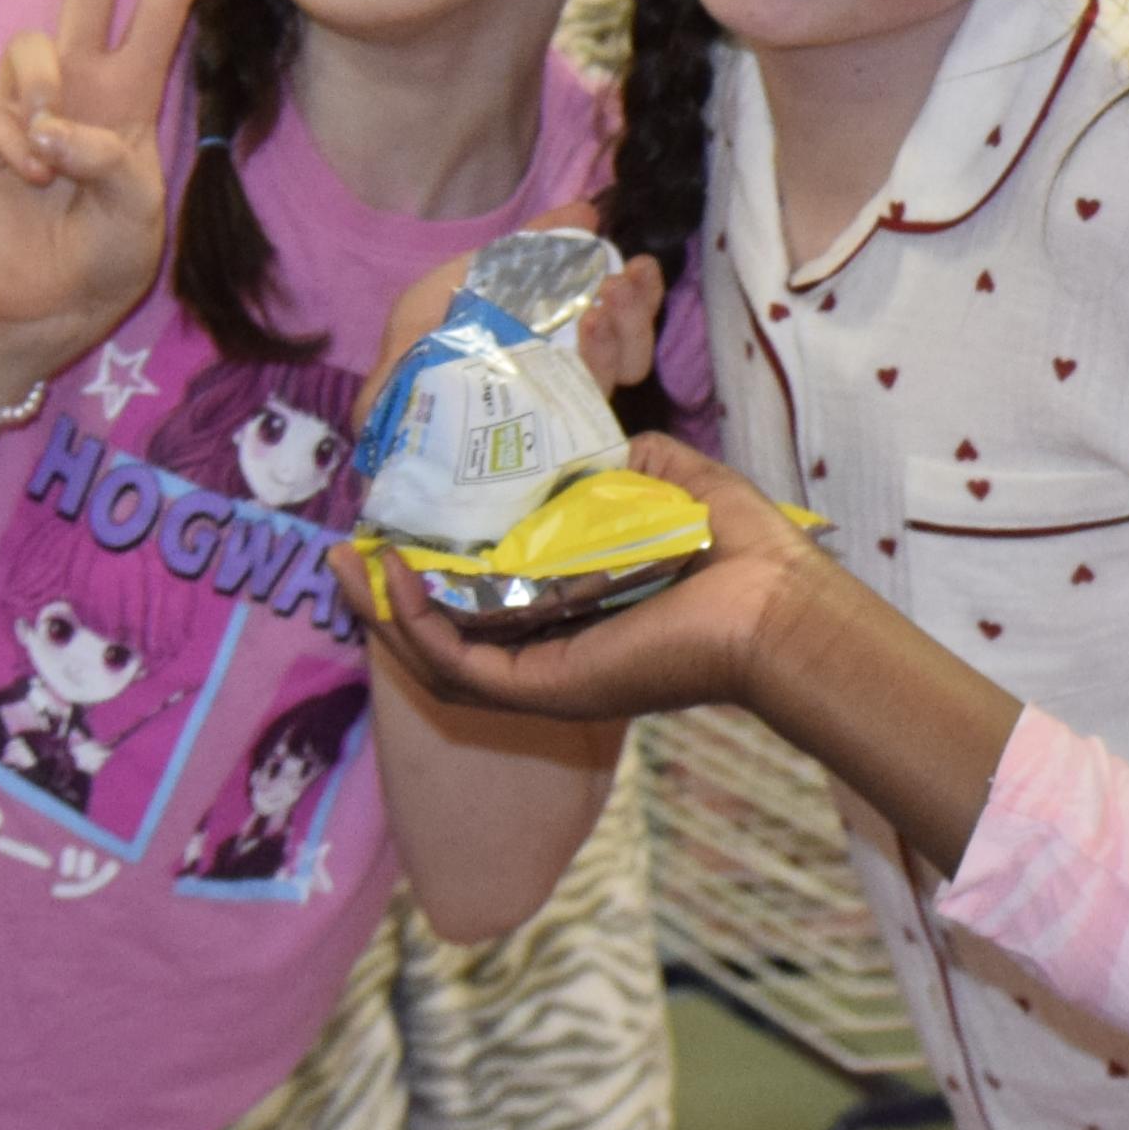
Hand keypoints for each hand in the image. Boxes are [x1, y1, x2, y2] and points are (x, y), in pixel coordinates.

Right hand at [0, 0, 210, 376]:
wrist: (50, 306)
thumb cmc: (103, 256)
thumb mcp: (138, 210)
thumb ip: (110, 161)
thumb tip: (51, 122)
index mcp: (129, 95)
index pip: (155, 12)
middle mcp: (76, 89)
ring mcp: (24, 109)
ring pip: (32, 49)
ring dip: (44, 93)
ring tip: (52, 157)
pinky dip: (18, 147)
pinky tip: (31, 181)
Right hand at [364, 436, 841, 731]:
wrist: (781, 603)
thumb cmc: (745, 552)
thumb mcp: (673, 486)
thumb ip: (629, 464)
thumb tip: (600, 441)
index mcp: (577, 614)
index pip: (484, 603)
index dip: (436, 571)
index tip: (400, 525)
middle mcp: (553, 653)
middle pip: (444, 637)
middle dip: (388, 596)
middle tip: (347, 551)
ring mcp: (545, 677)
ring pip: (436, 658)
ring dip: (385, 612)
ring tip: (347, 563)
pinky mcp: (545, 688)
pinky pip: (459, 665)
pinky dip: (418, 627)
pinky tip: (396, 581)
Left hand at [368, 199, 661, 391]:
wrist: (386, 407)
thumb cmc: (420, 344)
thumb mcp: (464, 279)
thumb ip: (527, 246)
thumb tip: (585, 210)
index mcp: (556, 335)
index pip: (618, 315)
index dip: (640, 290)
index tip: (639, 264)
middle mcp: (567, 369)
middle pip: (631, 343)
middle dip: (638, 308)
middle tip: (624, 281)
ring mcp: (563, 403)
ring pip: (625, 369)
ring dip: (626, 329)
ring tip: (604, 302)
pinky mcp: (555, 433)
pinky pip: (592, 398)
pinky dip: (599, 358)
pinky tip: (589, 330)